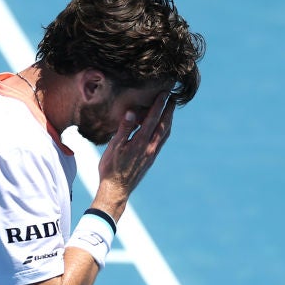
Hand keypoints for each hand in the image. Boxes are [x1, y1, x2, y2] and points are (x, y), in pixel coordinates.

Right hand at [96, 91, 175, 210]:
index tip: (165, 93)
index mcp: (141, 142)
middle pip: (164, 125)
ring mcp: (152, 154)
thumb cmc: (111, 169)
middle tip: (173, 98)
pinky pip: (161, 141)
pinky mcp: (150, 159)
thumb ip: (124, 129)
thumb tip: (131, 113)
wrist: (117, 190)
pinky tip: (162, 129)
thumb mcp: (113, 147)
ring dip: (169, 120)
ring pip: (165, 133)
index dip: (159, 104)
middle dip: (169, 110)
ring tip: (170, 110)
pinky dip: (164, 131)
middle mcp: (150, 147)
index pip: (152, 119)